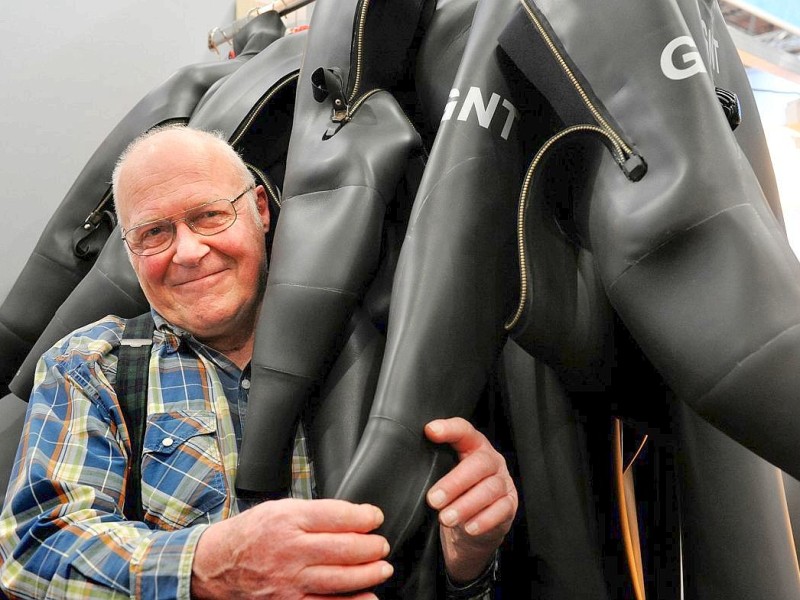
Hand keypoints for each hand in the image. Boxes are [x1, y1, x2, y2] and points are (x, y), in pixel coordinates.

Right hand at [191, 498, 391, 598]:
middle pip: (344, 549)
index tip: (376, 517)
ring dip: (369, 574)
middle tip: (382, 545)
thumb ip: (314, 513)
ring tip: (382, 568)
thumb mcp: (279, 509)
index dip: (365, 517)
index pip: (338, 516)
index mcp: (288, 520)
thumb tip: (353, 517)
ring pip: (341, 578)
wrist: (217, 565)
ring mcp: (289, 581)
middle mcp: (290, 550)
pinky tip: (368, 597)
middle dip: (372, 547)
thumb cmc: (250, 534)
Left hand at [425, 417, 517, 583]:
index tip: (430, 431)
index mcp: (473, 446)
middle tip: (433, 499)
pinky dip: (483, 520)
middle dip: (454, 482)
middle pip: (478, 464)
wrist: (471, 528)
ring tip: (446, 518)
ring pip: (489, 489)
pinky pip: (501, 510)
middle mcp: (490, 461)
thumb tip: (407, 462)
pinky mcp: (510, 504)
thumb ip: (434, 464)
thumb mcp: (443, 475)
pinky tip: (468, 527)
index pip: (464, 431)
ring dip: (466, 505)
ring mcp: (503, 482)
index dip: (449, 429)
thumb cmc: (454, 495)